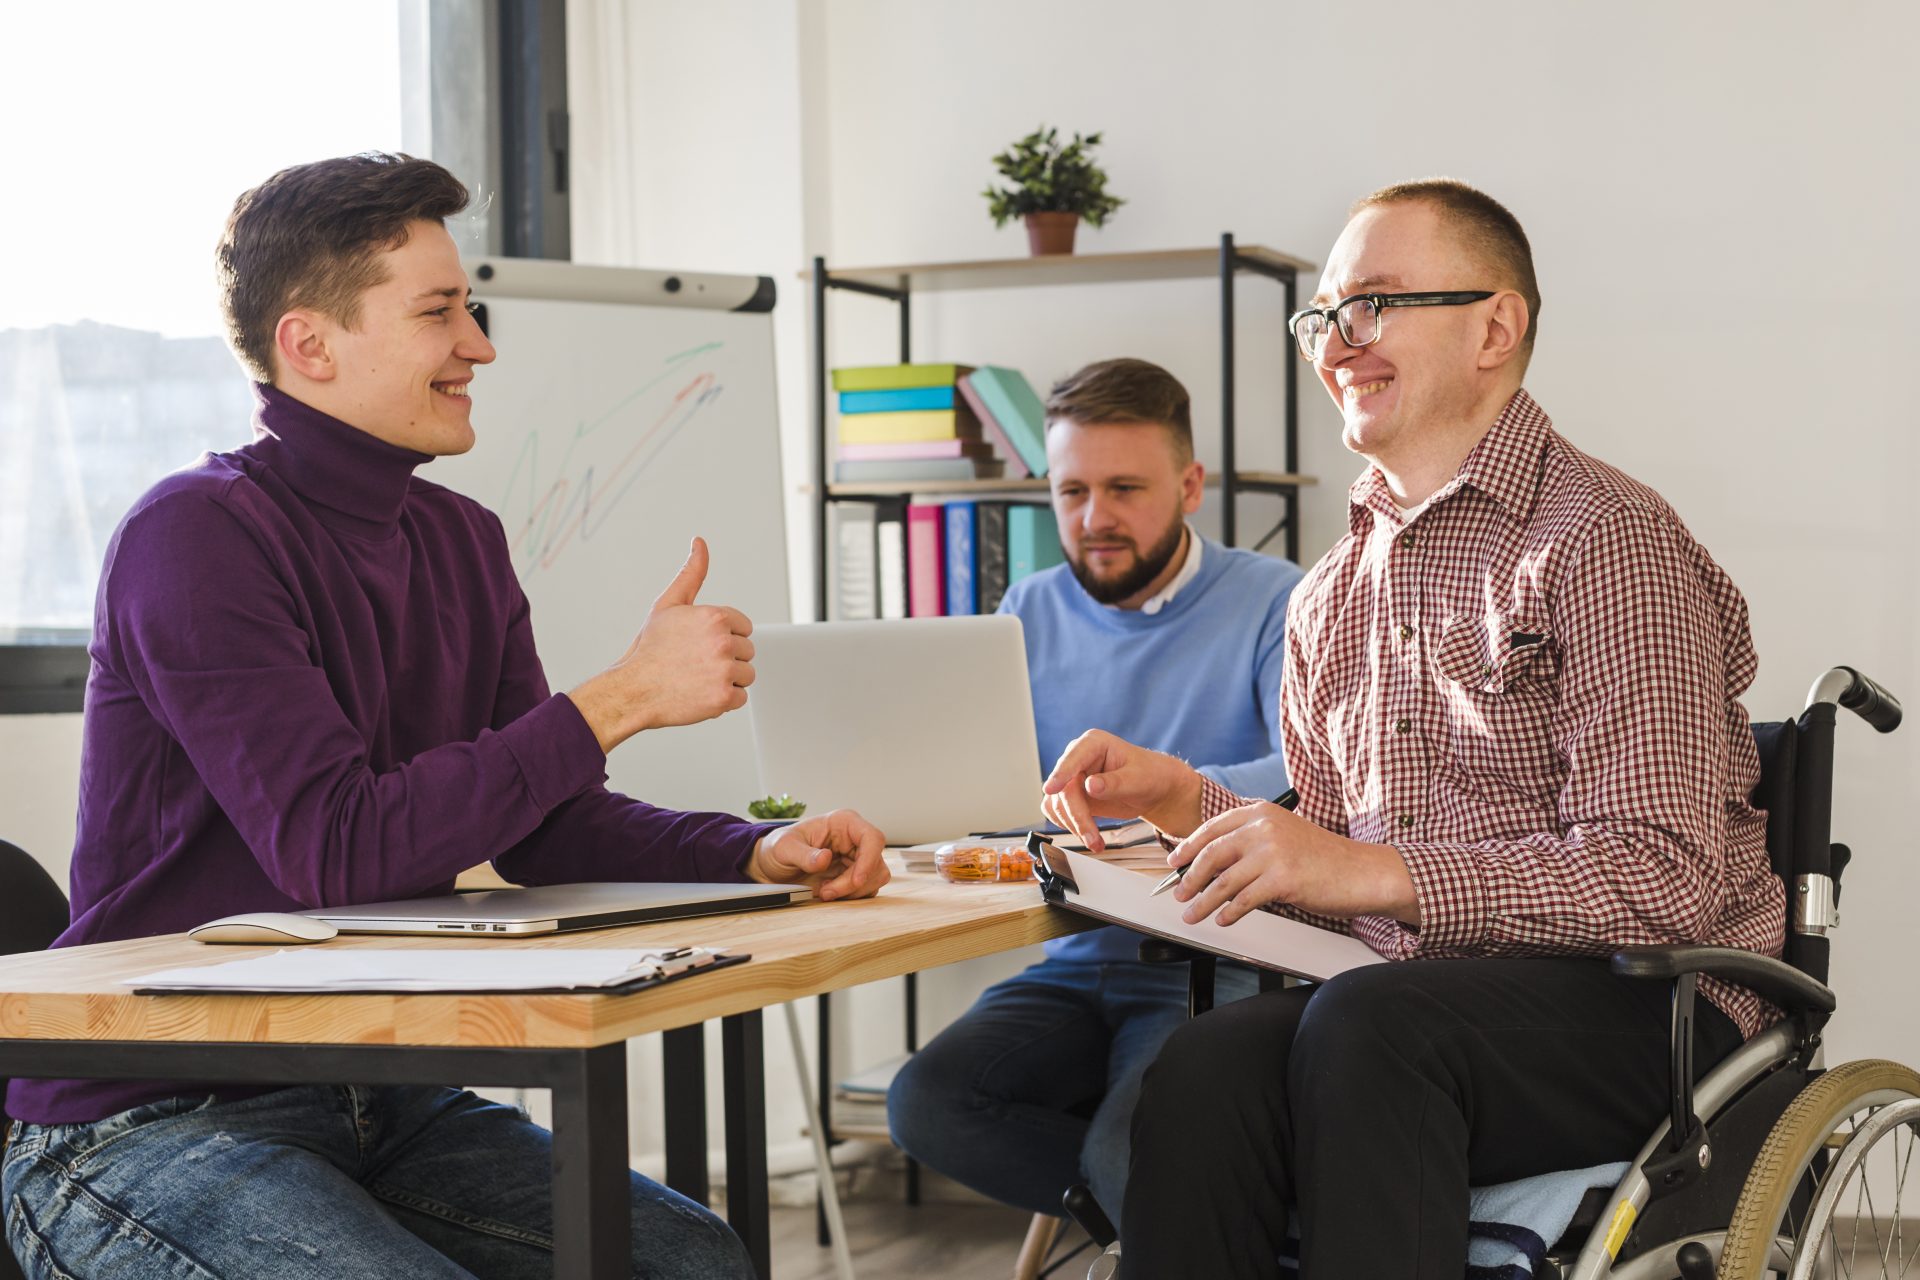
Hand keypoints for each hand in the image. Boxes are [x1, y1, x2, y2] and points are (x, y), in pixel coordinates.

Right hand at [568, 537, 754, 751]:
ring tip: (698, 678)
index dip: (723, 636)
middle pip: (747, 651)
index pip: (744, 627)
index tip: (699, 644)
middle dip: (726, 658)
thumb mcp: (669, 605)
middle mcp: (723, 641)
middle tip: (695, 663)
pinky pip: (741, 697)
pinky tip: (700, 693)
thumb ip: (691, 574)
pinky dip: (724, 700)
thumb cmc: (650, 648)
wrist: (632, 689)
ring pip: (747, 674)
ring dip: (727, 679)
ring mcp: (724, 670)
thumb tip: (699, 543)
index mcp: (715, 616)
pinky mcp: (724, 697)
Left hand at [749, 808, 890, 901]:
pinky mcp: (856, 874)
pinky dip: (851, 896)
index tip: (856, 880)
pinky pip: (866, 888)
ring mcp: (857, 857)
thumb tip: (825, 858)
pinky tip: (829, 892)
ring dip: (852, 891)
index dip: (870, 860)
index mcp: (844, 822)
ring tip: (825, 891)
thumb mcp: (784, 848)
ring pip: (874, 878)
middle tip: (826, 892)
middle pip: (875, 863)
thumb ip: (804, 854)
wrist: (775, 864)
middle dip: (852, 883)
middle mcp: (855, 839)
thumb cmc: (780, 848)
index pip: (872, 838)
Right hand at [1040, 729, 1203, 851]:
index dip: (1060, 774)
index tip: (1051, 789)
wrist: (1154, 789)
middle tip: (1092, 837)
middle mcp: (1078, 759)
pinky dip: (1070, 827)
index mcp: (1094, 744)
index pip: (1071, 759)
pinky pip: (1058, 812)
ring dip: (1073, 825)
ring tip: (1096, 842)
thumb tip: (1090, 786)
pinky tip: (1089, 835)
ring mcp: (1072, 778)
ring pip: (1057, 803)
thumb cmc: (1149, 775)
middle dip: (1077, 816)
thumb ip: (1114, 783)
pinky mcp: (1072, 796)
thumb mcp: (1138, 779)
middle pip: (1063, 788)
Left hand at [1167, 803, 1419, 926]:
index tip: (1175, 861)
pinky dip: (1228, 913)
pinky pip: (1243, 900)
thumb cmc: (1326, 858)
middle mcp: (1264, 827)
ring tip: (1193, 914)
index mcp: (1261, 812)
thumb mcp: (1285, 834)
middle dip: (1190, 878)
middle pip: (1212, 854)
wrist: (1363, 871)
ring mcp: (1273, 852)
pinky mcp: (1282, 879)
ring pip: (1223, 881)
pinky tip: (1222, 920)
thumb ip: (1253, 839)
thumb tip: (1215, 860)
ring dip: (1203, 901)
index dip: (1188, 846)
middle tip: (1179, 893)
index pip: (1213, 827)